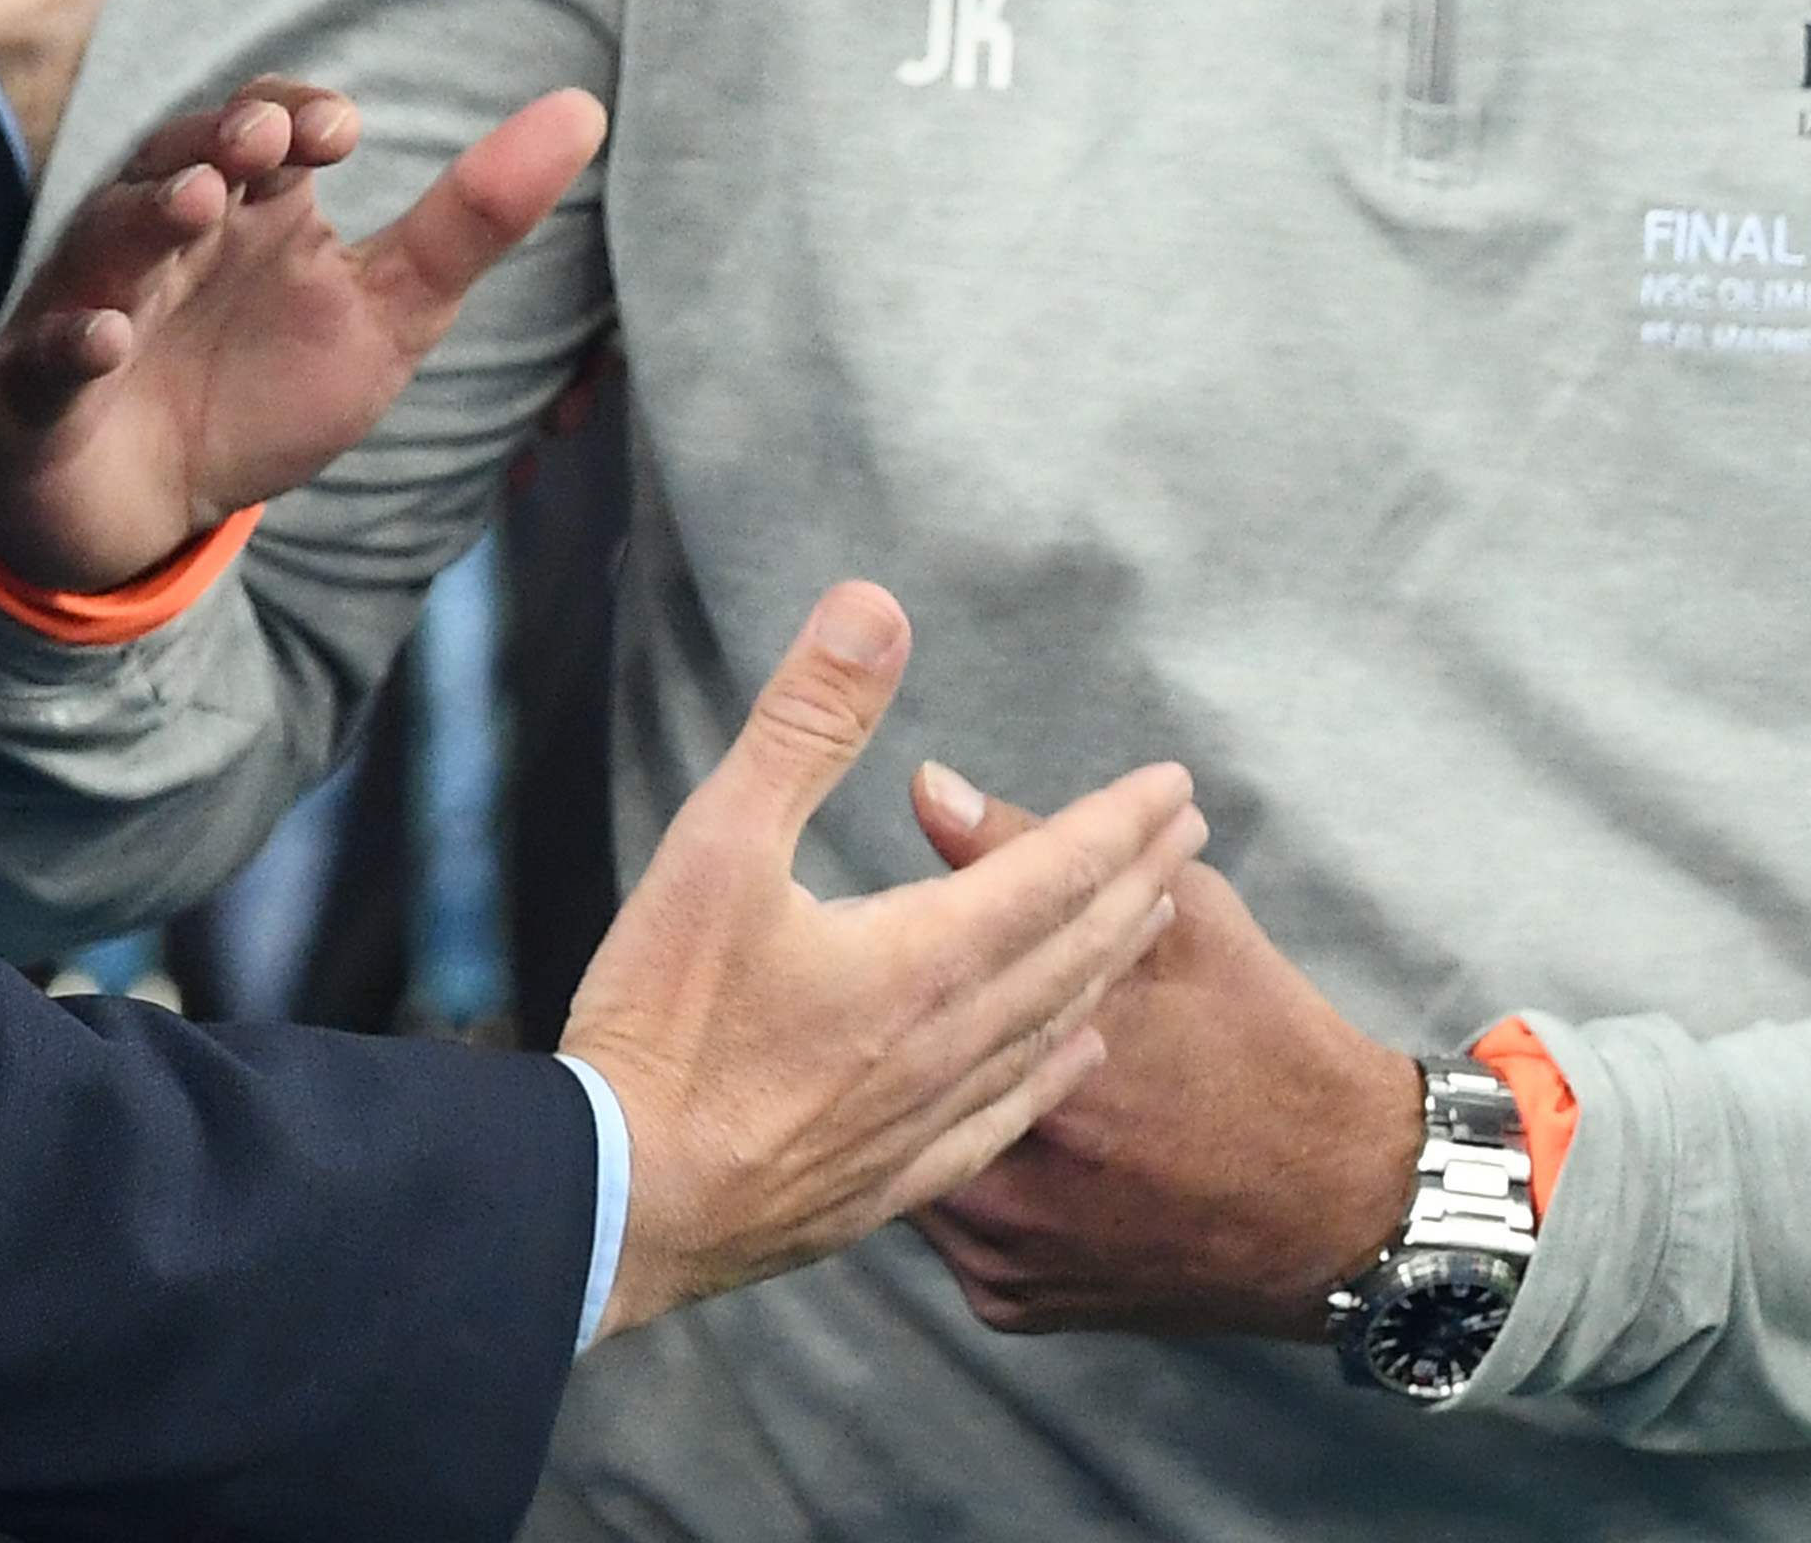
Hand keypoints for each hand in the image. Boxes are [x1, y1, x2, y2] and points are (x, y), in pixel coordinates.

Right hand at [0, 77, 601, 592]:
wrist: (151, 508)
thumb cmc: (265, 388)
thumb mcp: (388, 313)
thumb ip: (474, 222)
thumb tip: (583, 110)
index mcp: (246, 208)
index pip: (262, 125)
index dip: (292, 116)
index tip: (343, 132)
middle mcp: (162, 235)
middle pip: (177, 159)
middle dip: (219, 143)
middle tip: (264, 140)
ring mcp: (94, 302)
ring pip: (109, 241)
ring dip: (149, 219)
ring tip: (198, 206)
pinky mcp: (41, 384)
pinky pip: (48, 355)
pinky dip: (73, 343)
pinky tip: (104, 342)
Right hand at [565, 584, 1202, 1337]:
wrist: (619, 1200)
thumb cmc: (662, 1021)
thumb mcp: (718, 841)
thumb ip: (805, 722)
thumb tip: (877, 609)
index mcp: (919, 955)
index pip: (1051, 872)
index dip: (1117, 822)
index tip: (1175, 785)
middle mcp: (947, 1040)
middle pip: (1073, 947)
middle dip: (1138, 881)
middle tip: (1191, 836)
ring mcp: (924, 1120)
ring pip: (1050, 1029)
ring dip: (1109, 964)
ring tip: (1153, 921)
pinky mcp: (889, 1183)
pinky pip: (1006, 1120)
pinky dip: (1055, 1073)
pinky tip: (1074, 1057)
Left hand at [908, 771, 1426, 1336]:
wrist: (1340, 1207)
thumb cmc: (1265, 1041)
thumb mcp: (1182, 920)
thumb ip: (1039, 853)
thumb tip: (928, 787)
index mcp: (1055, 1067)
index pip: (913, 992)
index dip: (889, 952)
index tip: (885, 929)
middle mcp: (1019, 1177)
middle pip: (895, 1086)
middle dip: (893, 1033)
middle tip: (900, 994)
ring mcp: (1005, 1254)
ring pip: (908, 1157)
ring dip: (917, 1107)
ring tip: (938, 1059)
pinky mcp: (1009, 1302)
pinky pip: (942, 1225)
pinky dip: (956, 1176)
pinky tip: (990, 1136)